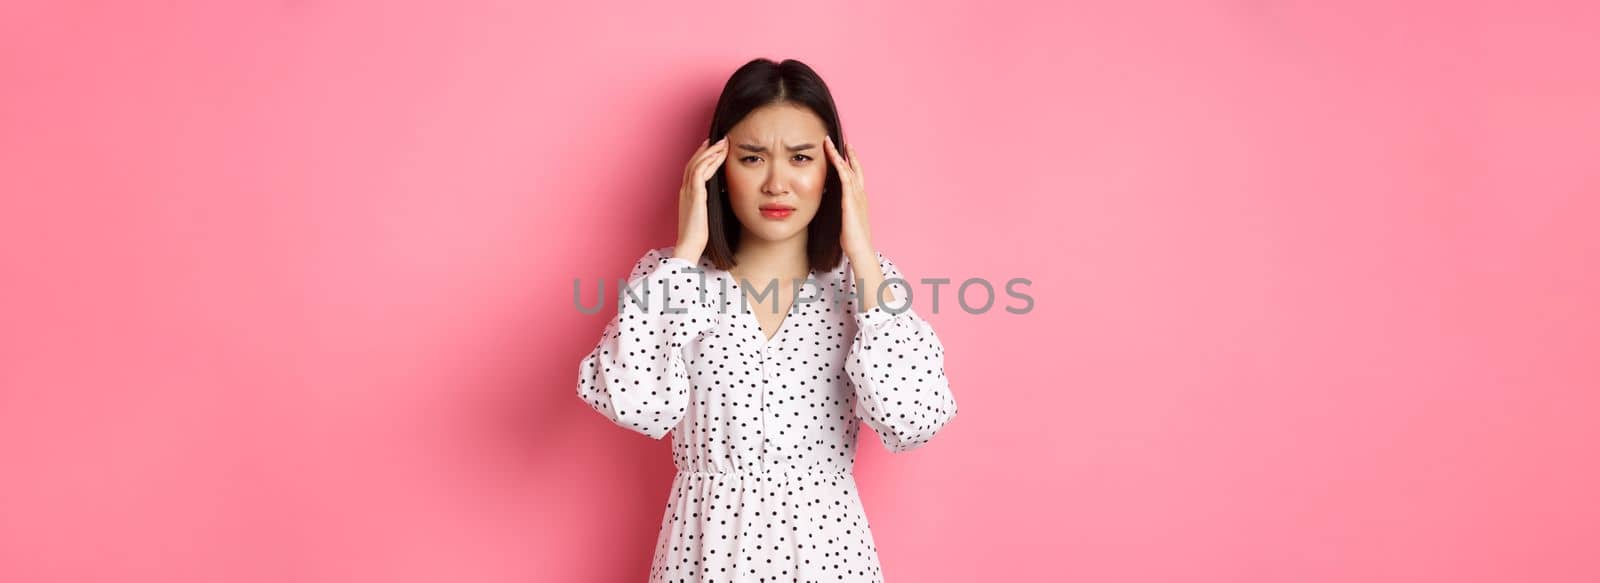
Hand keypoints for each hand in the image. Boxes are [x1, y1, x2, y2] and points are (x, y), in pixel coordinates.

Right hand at [674, 136, 727, 260]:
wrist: (689, 246)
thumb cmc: (698, 236)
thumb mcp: (705, 216)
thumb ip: (709, 204)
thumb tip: (722, 197)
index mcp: (687, 194)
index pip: (693, 169)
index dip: (702, 156)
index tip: (713, 148)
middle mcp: (685, 190)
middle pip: (694, 162)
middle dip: (706, 149)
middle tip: (719, 139)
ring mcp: (688, 191)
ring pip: (697, 163)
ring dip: (710, 151)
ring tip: (723, 142)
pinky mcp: (695, 195)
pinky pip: (700, 172)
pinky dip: (709, 161)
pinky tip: (719, 155)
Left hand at [824, 135, 873, 259]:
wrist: (860, 248)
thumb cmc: (853, 239)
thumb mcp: (846, 220)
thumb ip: (842, 211)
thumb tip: (834, 208)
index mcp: (860, 199)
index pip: (855, 176)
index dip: (851, 163)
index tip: (845, 153)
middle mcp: (860, 194)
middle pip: (855, 168)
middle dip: (849, 154)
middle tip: (844, 141)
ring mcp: (857, 196)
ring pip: (848, 169)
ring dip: (839, 155)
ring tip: (831, 143)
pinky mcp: (851, 200)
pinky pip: (845, 178)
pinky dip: (840, 165)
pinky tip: (834, 157)